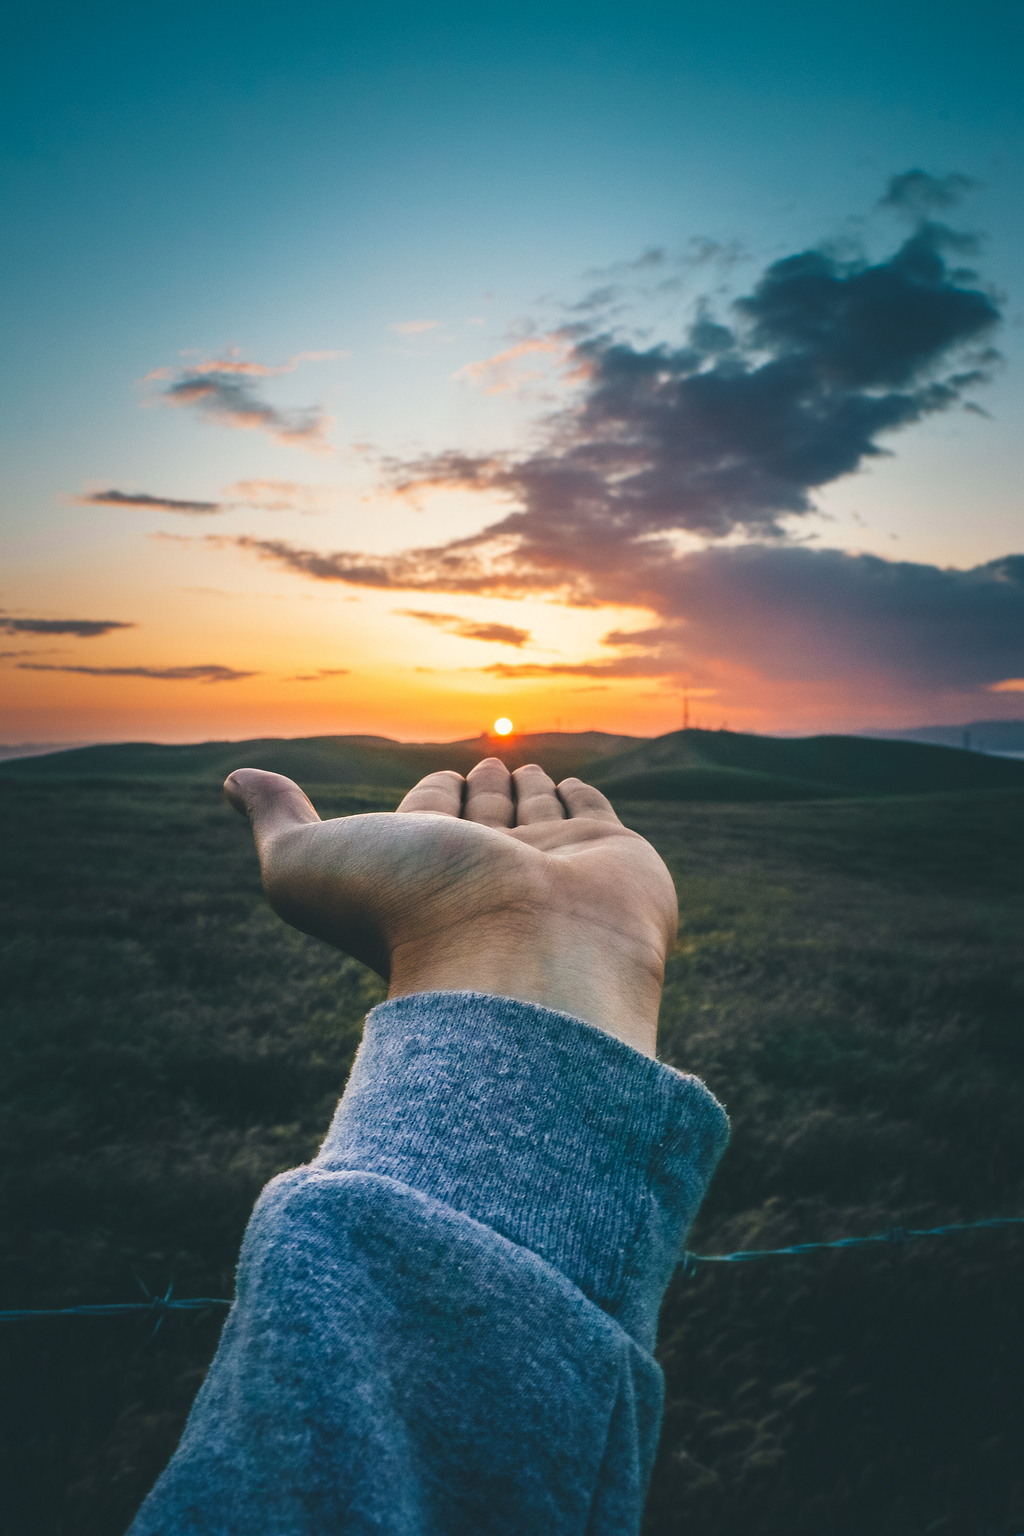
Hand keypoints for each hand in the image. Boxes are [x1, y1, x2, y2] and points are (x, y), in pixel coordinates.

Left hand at [224, 758, 677, 1055]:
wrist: (526, 956)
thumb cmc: (410, 915)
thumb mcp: (307, 867)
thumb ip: (276, 822)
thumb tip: (235, 782)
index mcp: (424, 870)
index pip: (426, 816)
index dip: (429, 798)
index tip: (437, 782)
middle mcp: (487, 871)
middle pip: (483, 816)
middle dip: (478, 790)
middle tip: (478, 772)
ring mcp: (553, 866)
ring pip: (538, 811)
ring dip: (526, 788)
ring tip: (518, 771)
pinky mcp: (616, 857)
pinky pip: (598, 813)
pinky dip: (583, 795)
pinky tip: (572, 784)